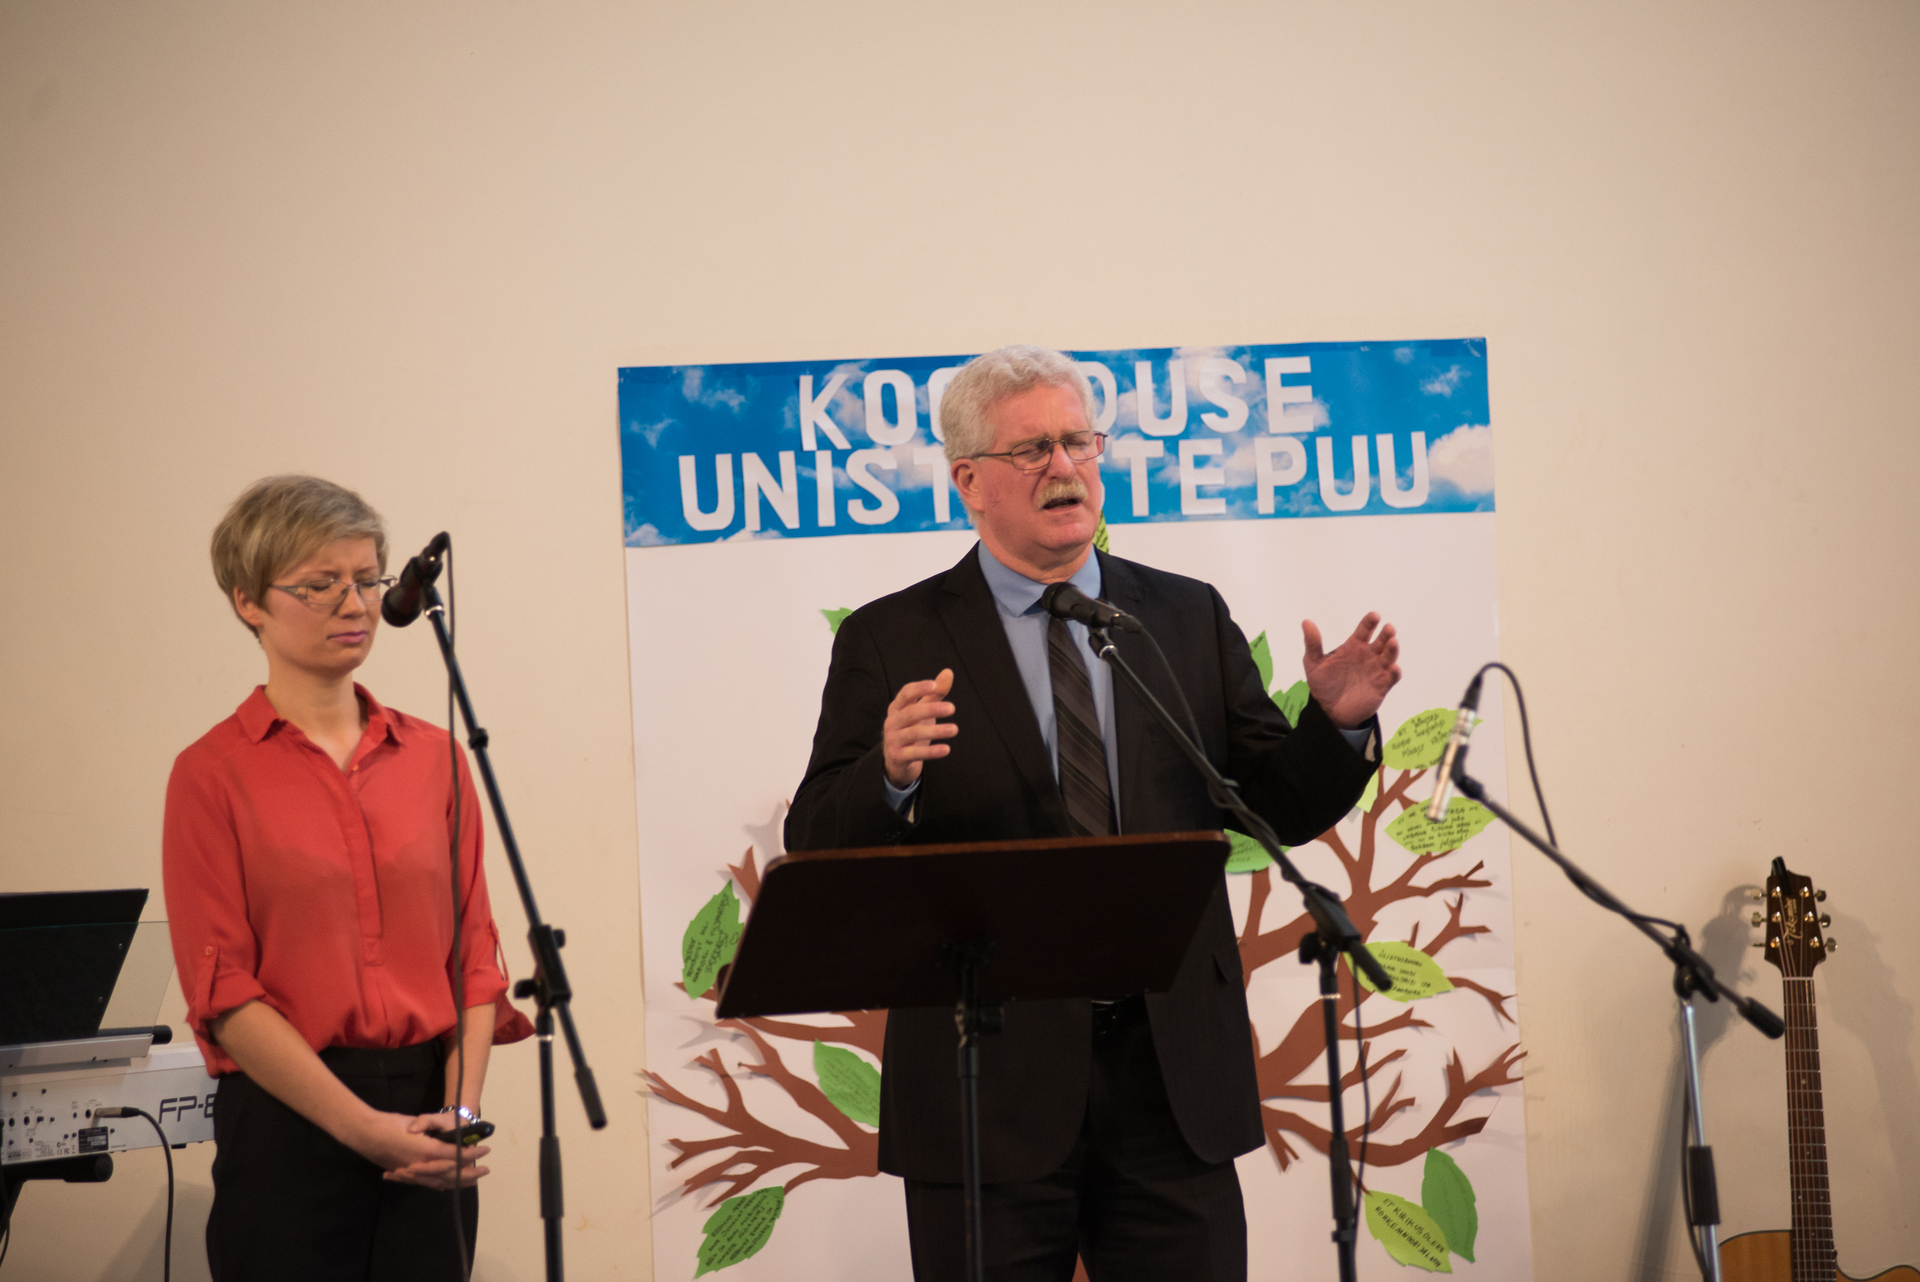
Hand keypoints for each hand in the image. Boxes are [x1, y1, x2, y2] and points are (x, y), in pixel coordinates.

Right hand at [347, 1110, 490, 1189]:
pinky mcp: (405, 1175)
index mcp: (426, 1151)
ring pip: (439, 1181)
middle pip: (451, 1173)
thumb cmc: (391, 1124)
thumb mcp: (414, 1122)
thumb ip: (429, 1128)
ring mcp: (412, 1173)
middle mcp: (421, 1165)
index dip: (471, 1154)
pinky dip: (440, 1185)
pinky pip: (426, 1184)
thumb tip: (445, 1137)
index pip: (455, 1155)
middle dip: (470, 1173)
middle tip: (485, 1171)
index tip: (485, 1151)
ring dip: (458, 1182)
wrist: (365, 1134)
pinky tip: (447, 1185)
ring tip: (473, 1181)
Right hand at [883, 668, 955, 788]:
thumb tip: (948, 672)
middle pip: (911, 713)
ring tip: (955, 729)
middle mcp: (892, 721)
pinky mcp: (898, 756)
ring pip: (914, 733)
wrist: (896, 759)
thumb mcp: (922, 710)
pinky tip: (946, 749)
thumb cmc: (911, 728)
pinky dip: (931, 752)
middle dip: (931, 709)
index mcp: (897, 707)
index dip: (919, 688)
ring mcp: (893, 739)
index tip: (934, 685)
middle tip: (952, 708)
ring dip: (936, 731)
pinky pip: (915, 753)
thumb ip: (935, 693)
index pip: (905, 693)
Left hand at [1302, 613, 1400, 728]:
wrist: (1331, 710)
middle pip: (1381, 641)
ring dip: (1392, 649)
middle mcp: (1368, 655)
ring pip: (1389, 656)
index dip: (1370, 622)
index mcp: (1353, 647)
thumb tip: (1306, 621)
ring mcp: (1376, 670)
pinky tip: (1394, 668)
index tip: (1375, 615)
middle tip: (1389, 628)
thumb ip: (1313, 644)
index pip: (1364, 630)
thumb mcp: (1314, 664)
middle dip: (1386, 634)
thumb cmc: (1324, 684)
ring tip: (1393, 642)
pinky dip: (1395, 672)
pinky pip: (1391, 677)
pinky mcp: (1382, 686)